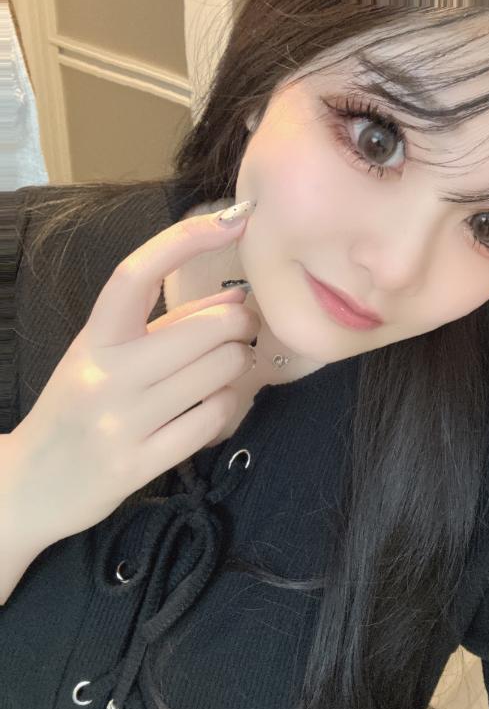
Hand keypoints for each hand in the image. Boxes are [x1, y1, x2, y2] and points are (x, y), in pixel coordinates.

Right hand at [9, 204, 259, 544]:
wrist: (25, 487)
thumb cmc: (74, 410)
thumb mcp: (102, 359)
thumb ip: (163, 327)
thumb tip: (231, 302)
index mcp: (93, 339)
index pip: (137, 274)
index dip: (187, 240)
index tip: (233, 221)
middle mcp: (106, 374)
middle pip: (206, 328)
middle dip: (240, 323)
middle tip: (243, 329)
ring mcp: (121, 421)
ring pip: (219, 372)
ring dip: (238, 365)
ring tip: (229, 369)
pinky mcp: (138, 464)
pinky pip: (211, 420)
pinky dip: (227, 407)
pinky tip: (216, 406)